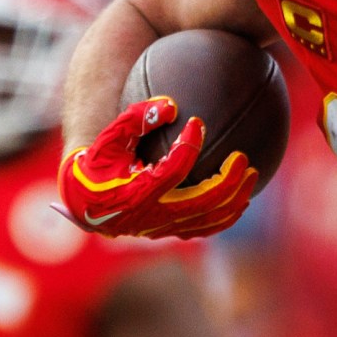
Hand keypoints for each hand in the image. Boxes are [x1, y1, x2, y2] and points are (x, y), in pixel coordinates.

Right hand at [59, 97, 258, 238]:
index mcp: (135, 193)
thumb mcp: (109, 138)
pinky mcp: (169, 232)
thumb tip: (171, 104)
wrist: (83, 203)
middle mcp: (151, 216)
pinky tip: (241, 197)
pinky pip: (204, 228)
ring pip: (207, 220)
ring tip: (252, 176)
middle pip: (200, 202)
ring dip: (233, 199)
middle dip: (226, 182)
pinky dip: (226, 215)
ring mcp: (162, 228)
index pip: (171, 170)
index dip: (189, 146)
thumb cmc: (97, 164)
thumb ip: (136, 118)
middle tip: (242, 158)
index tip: (198, 123)